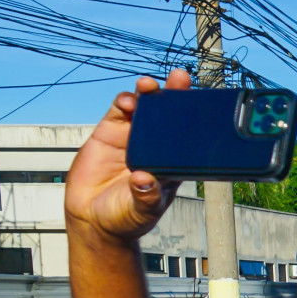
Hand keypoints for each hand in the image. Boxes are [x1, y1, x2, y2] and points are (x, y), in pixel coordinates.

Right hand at [65, 71, 190, 243]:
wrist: (92, 219)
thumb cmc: (125, 217)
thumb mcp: (141, 211)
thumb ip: (145, 197)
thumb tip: (144, 181)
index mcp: (172, 164)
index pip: (189, 137)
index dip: (196, 119)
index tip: (204, 104)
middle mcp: (156, 147)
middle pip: (170, 115)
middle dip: (176, 94)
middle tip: (180, 78)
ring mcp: (133, 137)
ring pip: (146, 108)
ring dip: (149, 93)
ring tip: (150, 85)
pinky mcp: (110, 133)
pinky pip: (120, 111)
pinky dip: (125, 102)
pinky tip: (128, 101)